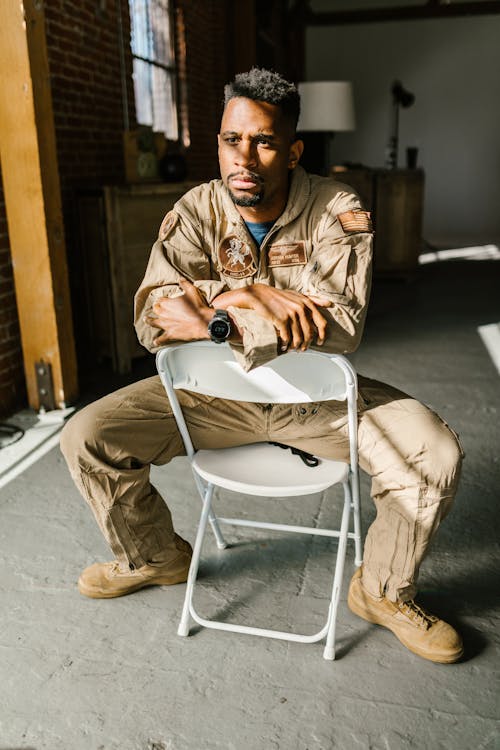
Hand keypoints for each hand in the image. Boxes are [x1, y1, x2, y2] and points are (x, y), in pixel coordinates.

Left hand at [145, 279, 211, 345]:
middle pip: (156, 310)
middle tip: (156, 308)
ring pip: (154, 323)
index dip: (161, 299)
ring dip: (150, 321)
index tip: (163, 300)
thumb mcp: (192, 291)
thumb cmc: (198, 307)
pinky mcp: (170, 334)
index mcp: (167, 303)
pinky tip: (156, 341)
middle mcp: (164, 314)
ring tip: (147, 320)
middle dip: (156, 308)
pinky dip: (158, 340)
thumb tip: (180, 280)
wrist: (203, 322)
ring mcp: (166, 325)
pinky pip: (162, 339)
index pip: (160, 300)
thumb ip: (185, 284)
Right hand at [213, 284, 330, 350]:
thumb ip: (314, 299)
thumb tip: (329, 304)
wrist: (259, 295)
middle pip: (309, 333)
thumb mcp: (298, 295)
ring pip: (298, 338)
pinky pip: (287, 338)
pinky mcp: (281, 320)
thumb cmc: (279, 296)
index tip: (319, 342)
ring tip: (292, 349)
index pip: (321, 323)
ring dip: (295, 347)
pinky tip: (283, 347)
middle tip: (302, 349)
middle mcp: (301, 308)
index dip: (322, 335)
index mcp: (307, 303)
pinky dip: (285, 345)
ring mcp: (291, 314)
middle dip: (306, 344)